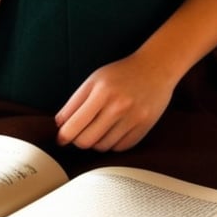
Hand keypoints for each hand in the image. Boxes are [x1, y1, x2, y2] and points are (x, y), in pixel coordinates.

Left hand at [54, 51, 175, 151]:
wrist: (156, 68)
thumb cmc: (121, 73)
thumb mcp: (94, 80)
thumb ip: (75, 102)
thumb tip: (60, 126)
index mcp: (101, 92)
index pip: (74, 126)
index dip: (63, 136)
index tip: (61, 138)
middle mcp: (117, 106)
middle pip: (86, 141)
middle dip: (78, 140)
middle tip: (79, 134)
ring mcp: (132, 118)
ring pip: (102, 146)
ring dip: (96, 142)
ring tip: (98, 129)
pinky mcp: (144, 127)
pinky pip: (120, 148)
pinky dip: (112, 143)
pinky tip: (113, 131)